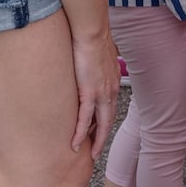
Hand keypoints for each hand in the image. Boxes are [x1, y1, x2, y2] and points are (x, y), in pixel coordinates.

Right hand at [69, 33, 120, 160]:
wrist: (92, 31)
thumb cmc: (91, 39)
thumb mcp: (96, 57)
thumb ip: (93, 67)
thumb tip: (85, 68)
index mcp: (111, 82)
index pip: (109, 108)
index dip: (104, 123)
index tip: (98, 133)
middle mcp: (109, 90)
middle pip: (107, 120)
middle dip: (102, 137)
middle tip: (95, 152)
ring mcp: (100, 93)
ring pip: (98, 124)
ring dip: (94, 141)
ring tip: (88, 154)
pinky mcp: (89, 92)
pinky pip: (84, 118)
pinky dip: (80, 133)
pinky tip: (74, 143)